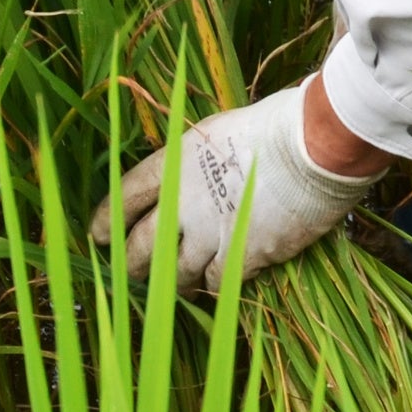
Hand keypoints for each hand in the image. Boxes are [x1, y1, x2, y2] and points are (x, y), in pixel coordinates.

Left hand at [89, 84, 383, 286]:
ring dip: (173, 281)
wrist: (315, 148)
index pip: (124, 197)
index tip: (97, 235)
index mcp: (172, 162)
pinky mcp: (241, 257)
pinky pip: (216, 284)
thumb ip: (193, 161)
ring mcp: (209, 233)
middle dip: (131, 264)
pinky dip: (214, 285)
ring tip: (173, 286)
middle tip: (131, 272)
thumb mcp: (218, 131)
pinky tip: (218, 283)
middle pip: (140, 246)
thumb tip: (187, 178)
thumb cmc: (275, 125)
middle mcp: (182, 201)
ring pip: (175, 274)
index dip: (105, 220)